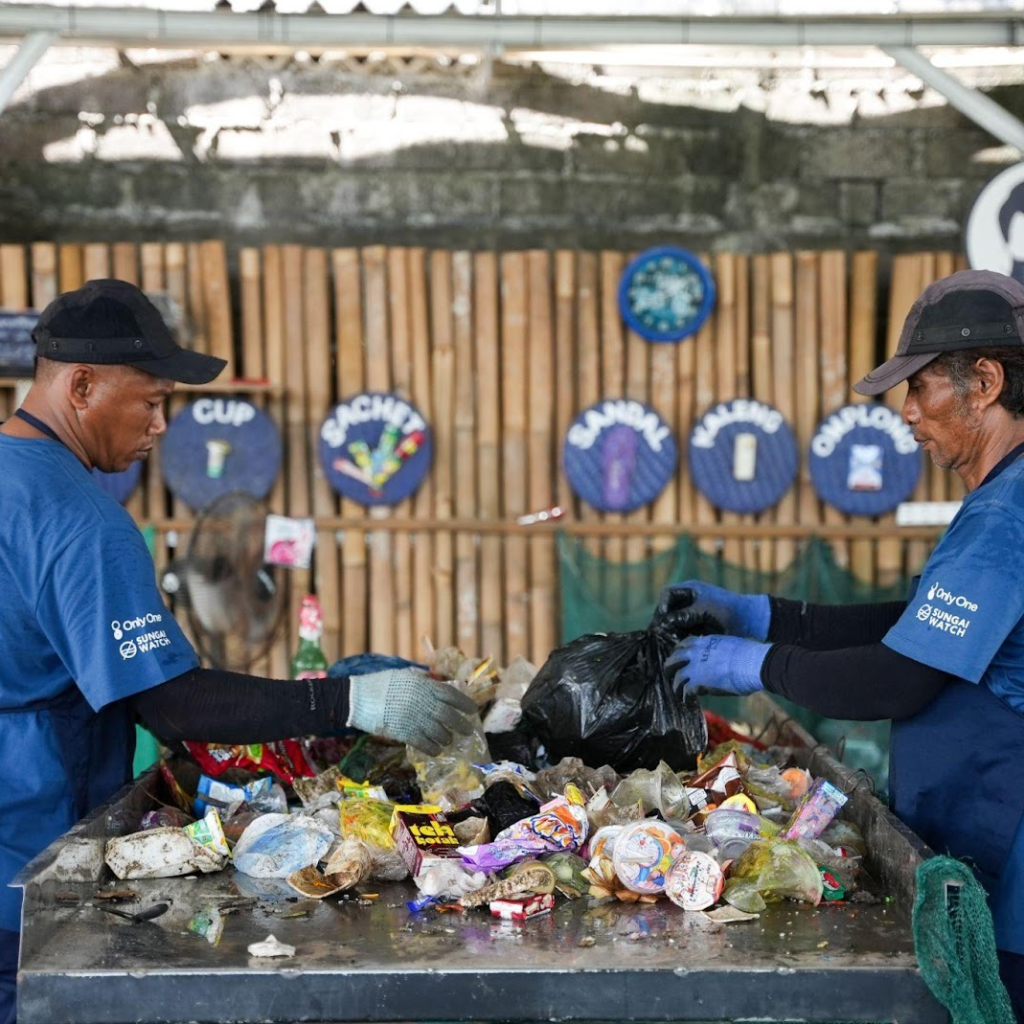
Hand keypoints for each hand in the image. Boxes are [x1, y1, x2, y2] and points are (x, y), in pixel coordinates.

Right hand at [346, 669, 477, 754]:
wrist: (359, 698)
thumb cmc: (380, 684)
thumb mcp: (404, 675)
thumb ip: (420, 680)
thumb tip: (433, 681)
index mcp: (424, 686)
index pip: (451, 695)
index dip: (464, 703)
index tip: (472, 710)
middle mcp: (424, 702)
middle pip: (449, 716)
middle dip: (461, 724)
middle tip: (467, 731)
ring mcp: (415, 718)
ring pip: (439, 732)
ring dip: (446, 738)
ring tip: (448, 740)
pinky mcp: (405, 733)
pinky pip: (425, 744)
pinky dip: (433, 749)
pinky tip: (436, 751)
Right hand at [656, 581, 769, 639]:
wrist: (750, 620)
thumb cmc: (728, 610)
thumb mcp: (704, 610)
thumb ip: (683, 615)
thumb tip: (663, 623)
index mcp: (691, 589)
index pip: (667, 594)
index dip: (662, 606)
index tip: (663, 620)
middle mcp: (690, 598)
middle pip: (668, 607)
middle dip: (664, 620)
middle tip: (660, 633)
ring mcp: (693, 610)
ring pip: (674, 619)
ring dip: (671, 629)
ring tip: (668, 639)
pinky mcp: (698, 623)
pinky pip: (683, 628)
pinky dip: (680, 634)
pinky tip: (678, 642)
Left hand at [664, 634, 770, 699]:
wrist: (754, 663)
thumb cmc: (750, 655)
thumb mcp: (730, 645)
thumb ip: (719, 651)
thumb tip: (720, 659)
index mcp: (705, 641)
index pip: (685, 643)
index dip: (680, 651)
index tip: (679, 657)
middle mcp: (696, 652)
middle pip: (674, 658)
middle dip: (670, 666)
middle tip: (669, 674)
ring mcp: (695, 667)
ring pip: (677, 676)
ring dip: (676, 685)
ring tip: (677, 692)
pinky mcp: (698, 682)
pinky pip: (685, 690)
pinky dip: (685, 696)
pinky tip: (687, 701)